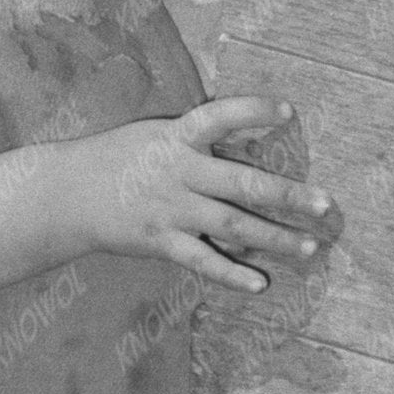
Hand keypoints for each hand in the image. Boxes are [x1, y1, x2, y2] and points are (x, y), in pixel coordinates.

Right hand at [56, 100, 336, 294]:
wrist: (67, 193)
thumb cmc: (120, 157)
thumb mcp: (155, 134)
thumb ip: (197, 140)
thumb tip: (251, 145)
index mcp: (176, 136)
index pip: (219, 116)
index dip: (253, 110)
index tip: (289, 110)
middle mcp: (178, 171)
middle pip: (242, 182)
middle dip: (288, 195)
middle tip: (325, 205)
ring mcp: (170, 208)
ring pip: (232, 225)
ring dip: (274, 238)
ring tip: (310, 247)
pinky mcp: (160, 241)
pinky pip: (202, 261)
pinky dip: (231, 274)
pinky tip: (260, 284)